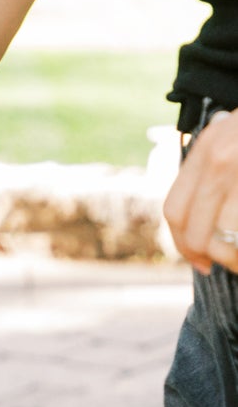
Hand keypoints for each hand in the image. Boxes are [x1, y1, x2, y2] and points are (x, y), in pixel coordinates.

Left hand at [164, 112, 237, 274]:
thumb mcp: (232, 141)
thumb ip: (214, 173)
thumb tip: (203, 225)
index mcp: (206, 149)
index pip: (175, 208)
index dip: (182, 242)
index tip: (198, 259)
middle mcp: (220, 158)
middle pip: (195, 227)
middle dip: (206, 254)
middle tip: (220, 266)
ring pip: (224, 233)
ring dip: (233, 255)